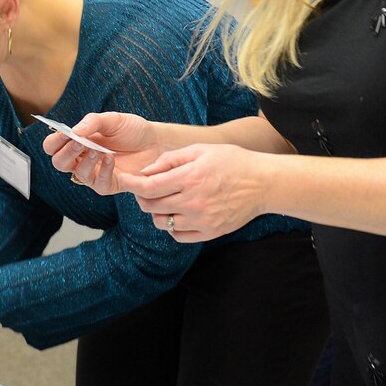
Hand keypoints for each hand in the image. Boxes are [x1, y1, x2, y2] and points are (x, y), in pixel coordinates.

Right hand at [42, 112, 163, 194]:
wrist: (157, 142)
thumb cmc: (133, 130)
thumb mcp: (113, 119)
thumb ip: (93, 122)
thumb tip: (74, 131)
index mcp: (77, 142)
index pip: (53, 146)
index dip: (54, 141)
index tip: (64, 133)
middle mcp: (82, 159)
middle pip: (59, 163)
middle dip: (67, 152)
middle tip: (79, 142)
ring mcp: (95, 173)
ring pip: (78, 174)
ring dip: (86, 161)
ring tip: (98, 150)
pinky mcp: (110, 185)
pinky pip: (99, 184)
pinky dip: (104, 171)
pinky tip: (111, 160)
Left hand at [119, 143, 262, 242]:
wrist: (263, 183)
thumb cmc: (232, 162)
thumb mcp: (200, 150)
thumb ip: (170, 159)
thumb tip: (145, 172)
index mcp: (190, 178)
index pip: (148, 187)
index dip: (130, 184)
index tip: (123, 179)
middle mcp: (194, 201)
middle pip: (151, 206)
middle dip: (141, 197)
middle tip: (146, 189)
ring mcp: (202, 220)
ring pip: (162, 223)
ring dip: (157, 212)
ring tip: (165, 200)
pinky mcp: (210, 232)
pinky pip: (178, 235)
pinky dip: (172, 226)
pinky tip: (178, 214)